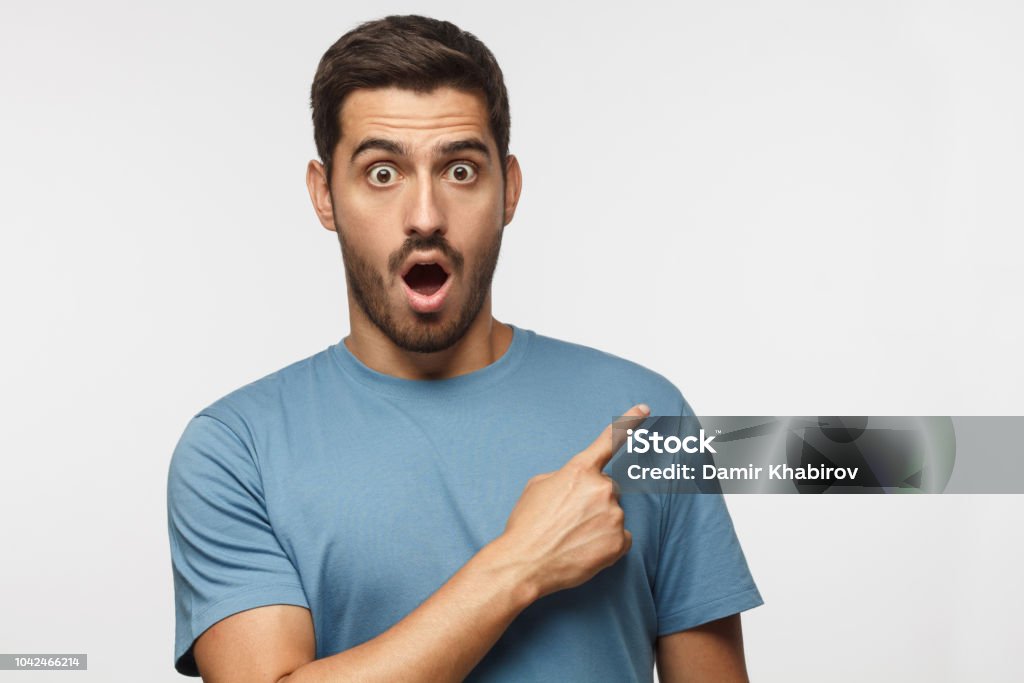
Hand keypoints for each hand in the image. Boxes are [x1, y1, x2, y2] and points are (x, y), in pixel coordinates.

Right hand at [497, 404, 649, 598]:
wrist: (525, 563)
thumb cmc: (527, 525)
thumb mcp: (538, 486)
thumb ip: (565, 476)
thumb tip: (577, 483)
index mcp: (579, 470)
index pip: (609, 441)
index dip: (629, 423)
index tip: (645, 408)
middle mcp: (601, 488)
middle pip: (607, 489)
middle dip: (593, 500)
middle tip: (569, 518)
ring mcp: (613, 515)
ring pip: (613, 514)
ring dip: (598, 523)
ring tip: (572, 536)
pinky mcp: (619, 541)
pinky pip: (620, 538)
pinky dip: (606, 544)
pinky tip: (585, 549)